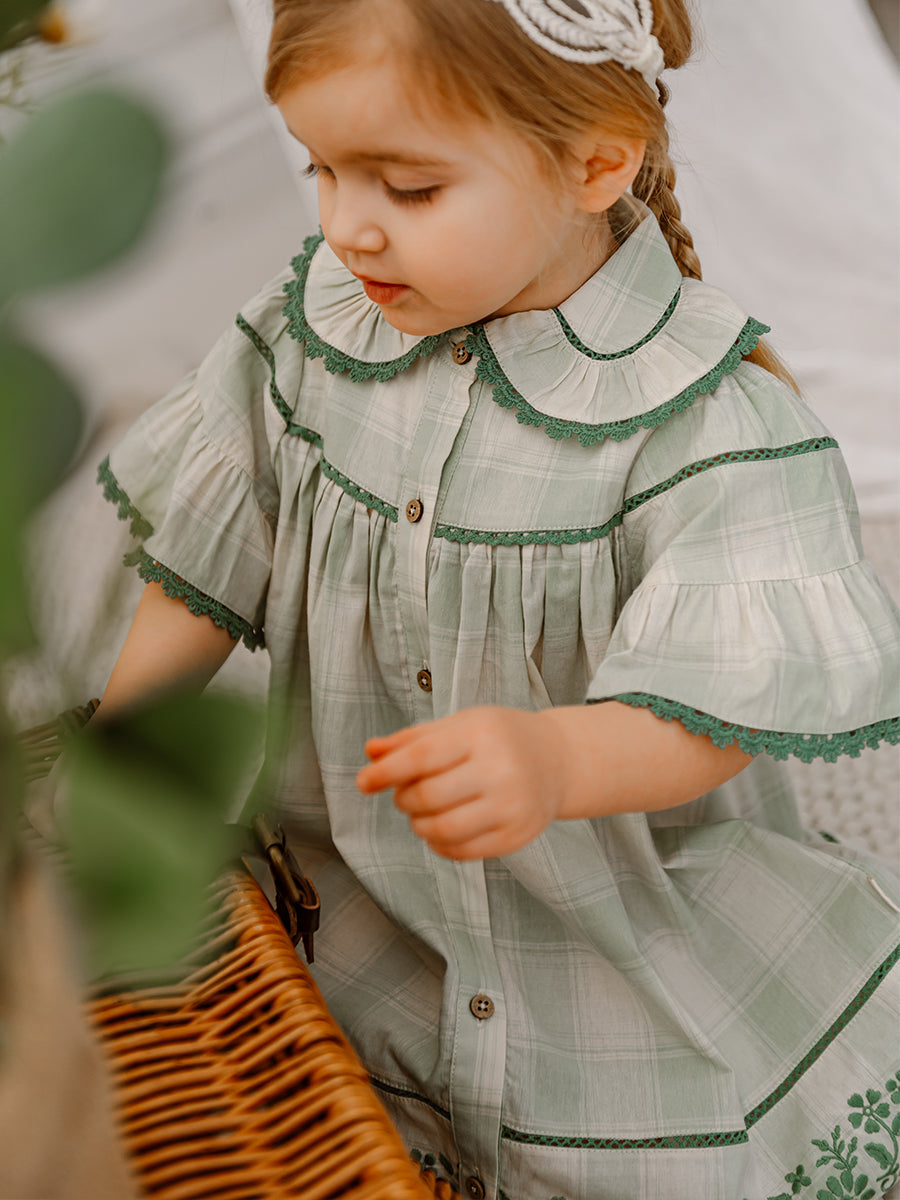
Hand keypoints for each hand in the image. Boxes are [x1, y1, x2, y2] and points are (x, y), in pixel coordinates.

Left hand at [355, 707, 566, 859]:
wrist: (557, 760)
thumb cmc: (498, 738)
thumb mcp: (459, 725)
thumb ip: (413, 739)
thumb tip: (370, 752)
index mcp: (481, 735)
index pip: (423, 756)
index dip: (386, 771)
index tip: (363, 782)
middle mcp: (500, 770)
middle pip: (428, 796)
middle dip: (404, 799)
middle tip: (405, 794)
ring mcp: (512, 806)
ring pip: (443, 829)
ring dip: (418, 824)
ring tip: (422, 812)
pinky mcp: (517, 836)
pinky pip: (462, 851)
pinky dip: (439, 844)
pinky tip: (440, 829)